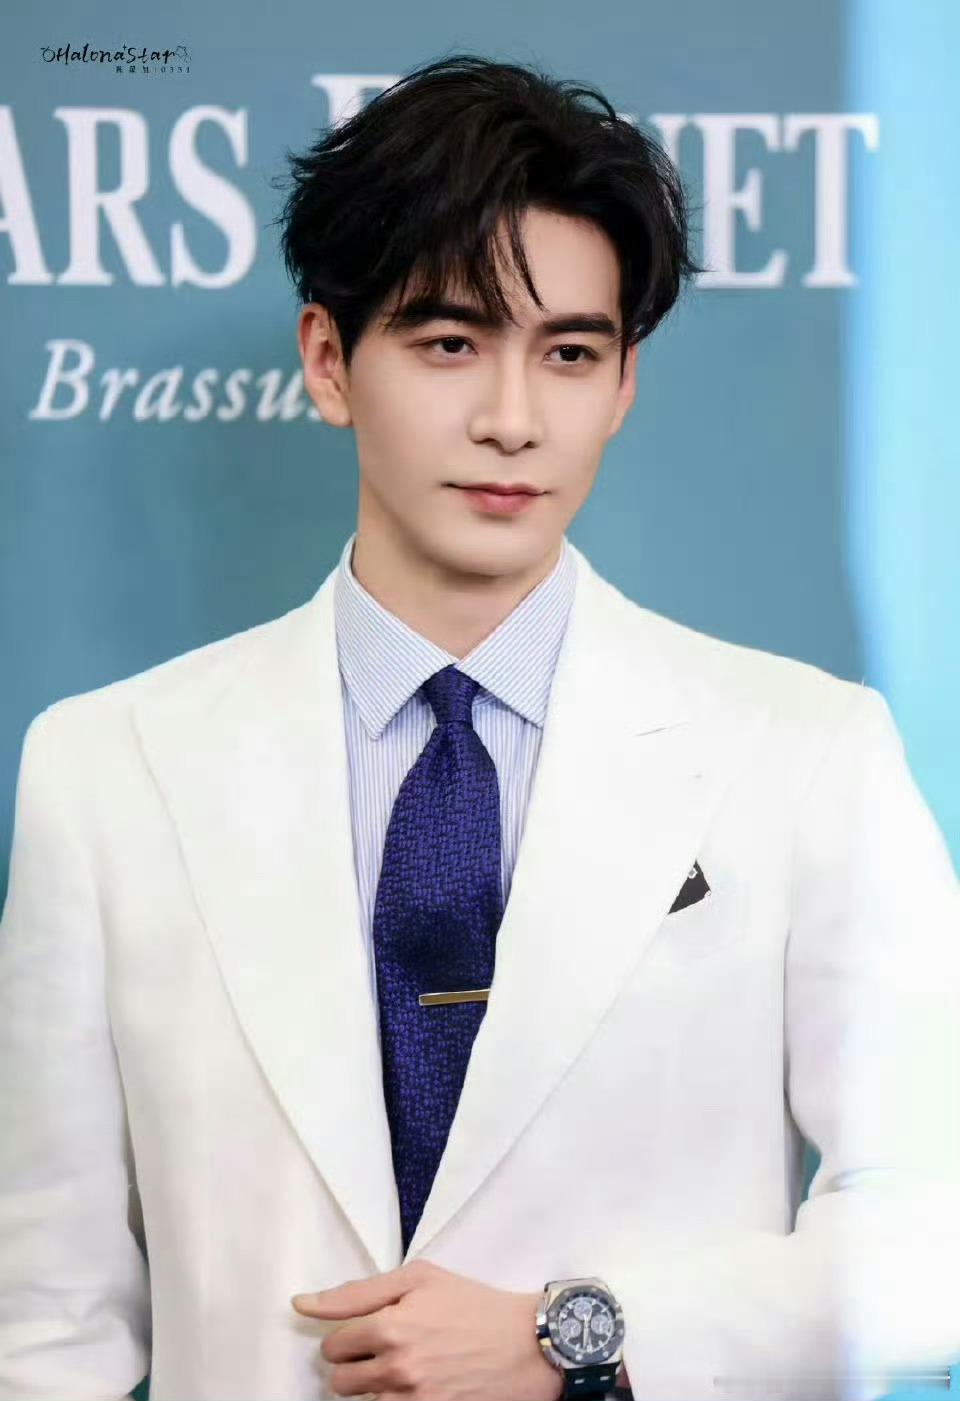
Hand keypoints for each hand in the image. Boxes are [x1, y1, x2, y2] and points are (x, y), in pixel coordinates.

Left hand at [291, 1258, 563, 1400]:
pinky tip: (415, 1387)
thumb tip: (302, 1303)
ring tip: (402, 1369)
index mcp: (390, 1326)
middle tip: (382, 1352)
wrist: (527, 1344)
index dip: (345, 1338)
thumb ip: (356, 1292)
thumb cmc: (473, 1304)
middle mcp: (397, 1368)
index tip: (365, 1333)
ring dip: (373, 1389)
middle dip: (353, 1366)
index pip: (332, 1346)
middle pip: (339, 1382)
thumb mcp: (419, 1278)